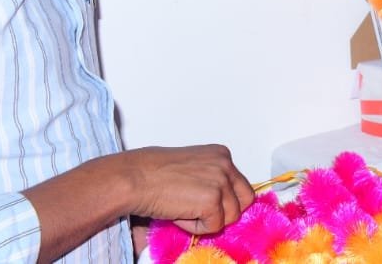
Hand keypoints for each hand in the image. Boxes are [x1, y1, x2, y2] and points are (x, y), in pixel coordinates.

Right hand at [122, 145, 253, 234]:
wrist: (136, 178)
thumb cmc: (154, 173)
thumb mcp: (193, 168)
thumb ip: (212, 178)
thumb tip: (224, 202)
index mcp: (222, 155)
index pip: (241, 185)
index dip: (225, 200)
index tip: (205, 202)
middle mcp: (226, 165)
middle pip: (245, 200)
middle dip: (225, 211)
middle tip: (200, 212)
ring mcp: (221, 182)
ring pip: (231, 217)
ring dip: (208, 220)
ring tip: (184, 210)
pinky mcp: (212, 201)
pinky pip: (214, 226)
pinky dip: (196, 228)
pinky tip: (179, 214)